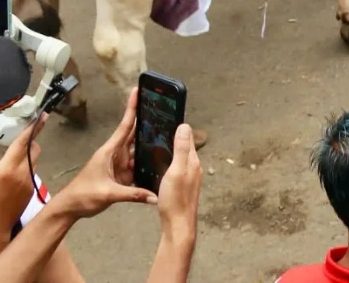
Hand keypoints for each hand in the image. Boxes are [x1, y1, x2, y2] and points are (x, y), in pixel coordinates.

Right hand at [0, 121, 41, 242]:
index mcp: (8, 168)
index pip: (24, 142)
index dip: (34, 127)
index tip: (42, 115)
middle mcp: (23, 174)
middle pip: (34, 150)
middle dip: (29, 141)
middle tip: (16, 140)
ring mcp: (29, 184)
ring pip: (34, 161)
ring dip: (27, 155)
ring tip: (10, 158)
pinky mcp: (31, 192)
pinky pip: (31, 173)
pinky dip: (24, 167)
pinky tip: (9, 174)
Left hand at [54, 88, 156, 217]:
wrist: (70, 208)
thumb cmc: (82, 195)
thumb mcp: (108, 194)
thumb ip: (133, 194)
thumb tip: (154, 196)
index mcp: (109, 151)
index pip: (124, 125)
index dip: (131, 108)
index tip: (137, 92)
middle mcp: (115, 155)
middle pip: (135, 135)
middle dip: (147, 124)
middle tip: (163, 113)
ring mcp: (119, 165)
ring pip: (138, 152)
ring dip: (150, 148)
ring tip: (167, 141)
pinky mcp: (121, 176)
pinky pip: (138, 167)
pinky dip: (147, 166)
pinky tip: (158, 166)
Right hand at [157, 124, 202, 240]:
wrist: (178, 226)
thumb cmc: (176, 199)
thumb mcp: (177, 171)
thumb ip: (181, 150)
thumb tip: (185, 126)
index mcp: (193, 162)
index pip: (187, 139)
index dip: (178, 129)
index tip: (166, 121)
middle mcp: (194, 168)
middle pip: (183, 149)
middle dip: (173, 140)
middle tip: (156, 134)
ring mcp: (189, 179)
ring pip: (179, 160)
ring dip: (170, 153)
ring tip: (154, 148)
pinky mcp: (182, 188)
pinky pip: (176, 170)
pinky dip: (168, 165)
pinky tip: (158, 168)